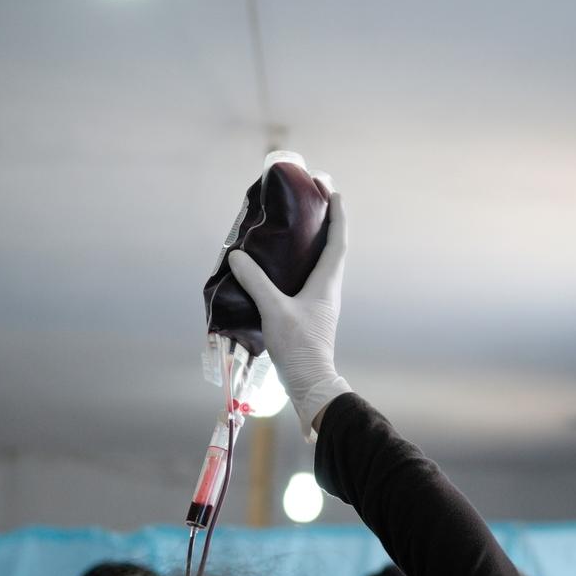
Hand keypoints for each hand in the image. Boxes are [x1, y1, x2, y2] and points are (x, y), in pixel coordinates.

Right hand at [228, 192, 351, 438]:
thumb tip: (237, 256)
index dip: (338, 215)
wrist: (310, 383)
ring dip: (315, 245)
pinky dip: (302, 265)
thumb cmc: (299, 346)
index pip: (338, 241)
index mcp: (327, 283)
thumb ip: (256, 282)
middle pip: (333, 249)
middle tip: (311, 204)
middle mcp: (329, 289)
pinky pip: (310, 280)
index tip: (333, 192)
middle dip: (326, 224)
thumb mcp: (274, 310)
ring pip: (322, 265)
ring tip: (297, 230)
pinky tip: (283, 268)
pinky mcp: (312, 315)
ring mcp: (322, 303)